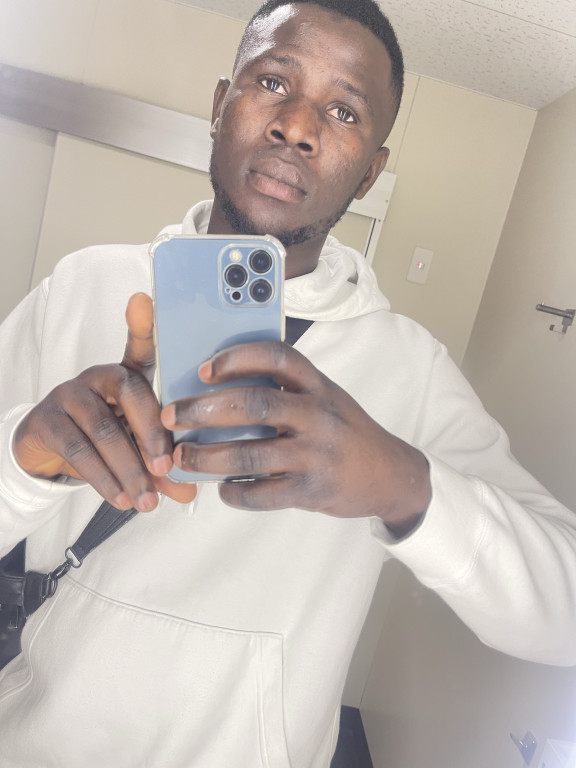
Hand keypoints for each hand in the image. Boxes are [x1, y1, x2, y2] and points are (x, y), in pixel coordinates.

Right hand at [13, 293, 195, 511]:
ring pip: (104, 429)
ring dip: (128, 469)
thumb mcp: (136, 453)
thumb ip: (162, 469)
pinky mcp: (48, 419)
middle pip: (131, 393)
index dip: (143, 325)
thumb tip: (189, 492)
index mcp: (127, 377)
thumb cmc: (103, 442)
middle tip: (166, 469)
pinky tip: (119, 497)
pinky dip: (103, 478)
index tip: (144, 300)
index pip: (140, 347)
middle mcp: (100, 377)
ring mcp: (71, 394)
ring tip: (145, 500)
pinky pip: (79, 449)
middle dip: (152, 435)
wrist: (48, 455)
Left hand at [162, 341, 429, 535]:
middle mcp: (318, 415)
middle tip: (172, 415)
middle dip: (204, 410)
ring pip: (250, 454)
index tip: (203, 368)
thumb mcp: (326, 398)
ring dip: (207, 456)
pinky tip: (222, 489)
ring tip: (182, 457)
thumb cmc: (346, 431)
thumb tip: (221, 390)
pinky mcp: (311, 490)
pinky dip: (235, 492)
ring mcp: (315, 454)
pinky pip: (262, 494)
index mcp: (318, 385)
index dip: (237, 358)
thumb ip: (287, 391)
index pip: (277, 357)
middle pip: (253, 404)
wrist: (389, 475)